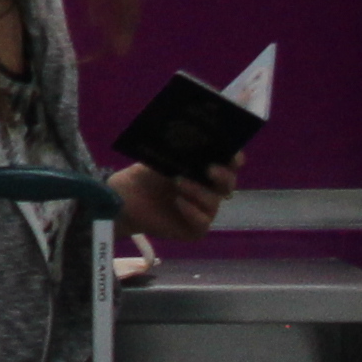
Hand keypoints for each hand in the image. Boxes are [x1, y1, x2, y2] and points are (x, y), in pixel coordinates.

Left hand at [114, 155, 237, 245]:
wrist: (127, 198)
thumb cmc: (147, 175)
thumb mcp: (161, 157)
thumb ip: (179, 149)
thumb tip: (189, 133)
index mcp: (206, 169)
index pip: (230, 163)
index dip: (234, 159)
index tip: (231, 156)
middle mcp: (210, 190)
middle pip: (228, 184)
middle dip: (223, 176)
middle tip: (209, 169)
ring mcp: (204, 210)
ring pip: (213, 202)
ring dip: (198, 191)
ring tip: (178, 182)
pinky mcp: (196, 228)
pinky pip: (202, 222)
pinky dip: (192, 211)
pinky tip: (179, 203)